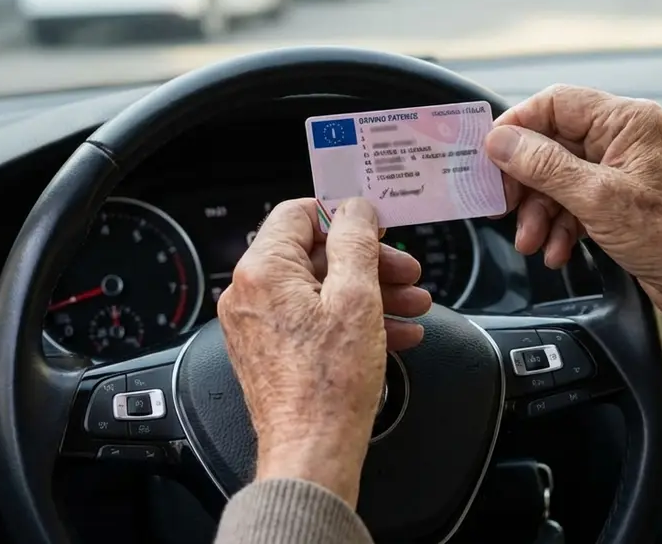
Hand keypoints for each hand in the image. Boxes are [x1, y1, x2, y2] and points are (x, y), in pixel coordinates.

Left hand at [217, 198, 431, 506]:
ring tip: (412, 305)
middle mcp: (250, 294)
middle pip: (316, 255)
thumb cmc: (329, 384)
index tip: (376, 227)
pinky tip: (394, 332)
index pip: (298, 214)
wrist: (312, 451)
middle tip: (406, 272)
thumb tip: (354, 209)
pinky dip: (352, 320)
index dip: (343, 215)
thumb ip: (355, 241)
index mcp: (263, 270)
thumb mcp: (356, 297)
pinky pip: (313, 320)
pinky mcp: (270, 352)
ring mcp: (258, 325)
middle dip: (369, 262)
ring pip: (320, 290)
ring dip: (370, 292)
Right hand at [484, 85, 661, 387]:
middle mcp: (625, 139)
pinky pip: (575, 203)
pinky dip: (560, 226)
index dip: (517, 127)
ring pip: (559, 179)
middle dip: (525, 181)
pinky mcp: (620, 203)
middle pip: (552, 145)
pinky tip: (556, 249)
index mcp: (627, 120)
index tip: (490, 156)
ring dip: (539, 212)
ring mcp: (622, 172)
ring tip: (531, 240)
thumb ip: (544, 166)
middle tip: (504, 205)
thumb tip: (502, 142)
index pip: (555, 103)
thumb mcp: (597, 197)